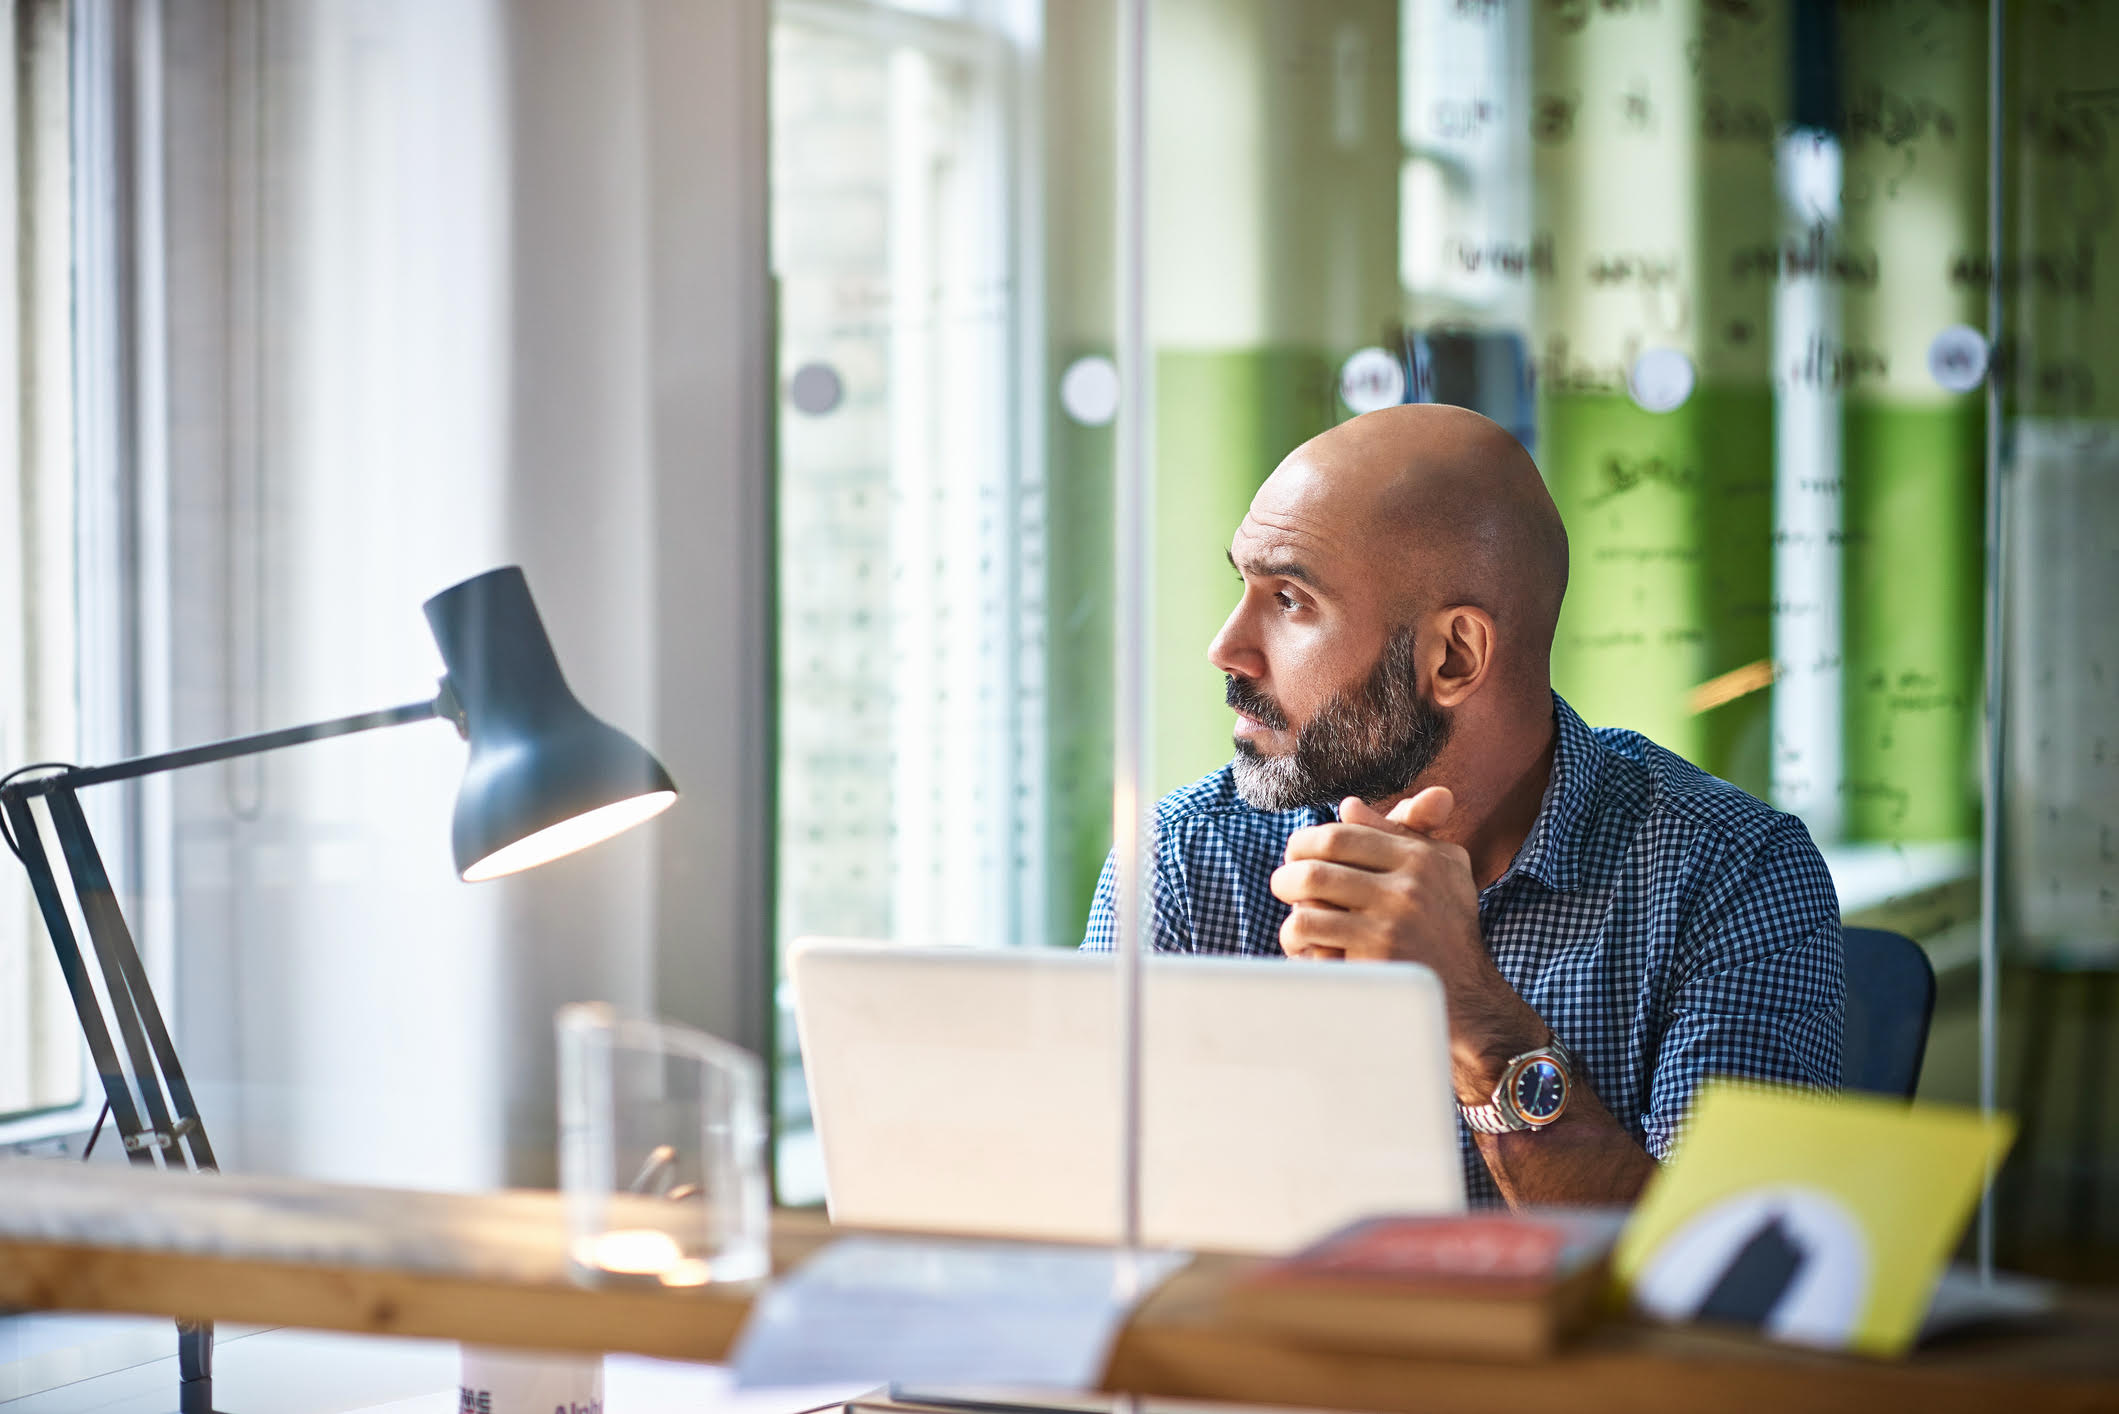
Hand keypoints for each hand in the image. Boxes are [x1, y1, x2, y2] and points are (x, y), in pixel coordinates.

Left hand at [1271, 788, 1546, 1099]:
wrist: (1471, 1000)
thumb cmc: (1449, 929)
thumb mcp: (1442, 870)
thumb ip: (1401, 831)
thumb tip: (1349, 806)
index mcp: (1421, 859)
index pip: (1340, 835)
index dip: (1305, 842)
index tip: (1297, 855)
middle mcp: (1408, 888)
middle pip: (1316, 867)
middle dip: (1287, 876)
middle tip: (1284, 885)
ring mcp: (1391, 927)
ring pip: (1306, 905)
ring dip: (1291, 913)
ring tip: (1296, 922)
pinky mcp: (1375, 962)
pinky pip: (1312, 940)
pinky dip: (1298, 943)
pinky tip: (1308, 950)